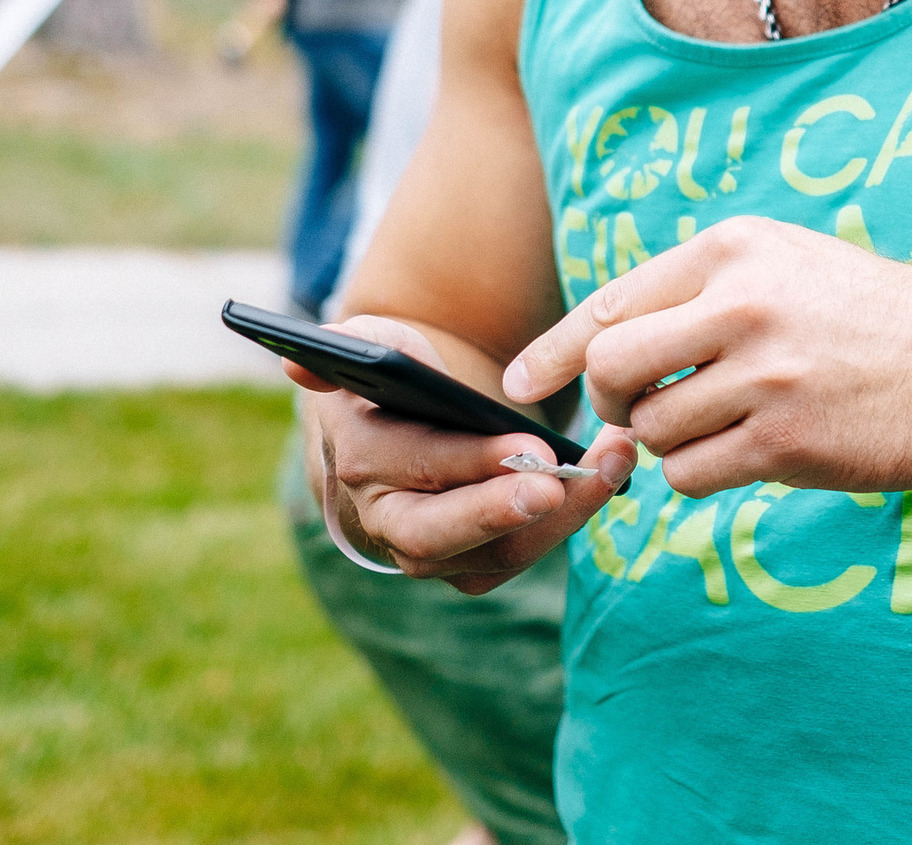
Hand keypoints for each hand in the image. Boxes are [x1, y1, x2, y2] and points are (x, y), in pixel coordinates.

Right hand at [289, 314, 634, 591]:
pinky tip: (610, 476)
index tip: (528, 446)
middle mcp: (384, 518)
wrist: (407, 422)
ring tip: (612, 465)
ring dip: (560, 516)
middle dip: (497, 514)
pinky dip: (569, 521)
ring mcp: (428, 551)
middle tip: (554, 487)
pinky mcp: (469, 566)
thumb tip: (298, 367)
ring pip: (492, 554)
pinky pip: (519, 557)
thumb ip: (342, 347)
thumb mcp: (370, 345)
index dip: (469, 462)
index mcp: (358, 458)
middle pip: (435, 536)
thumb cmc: (395, 375)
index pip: (410, 468)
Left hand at [504, 216, 911, 499]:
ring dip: (668, 442)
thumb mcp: (788, 267)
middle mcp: (743, 303)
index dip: (553, 350)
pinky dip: (698, 476)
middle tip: (632, 415)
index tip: (518, 384)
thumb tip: (599, 353)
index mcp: (736, 249)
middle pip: (610, 366)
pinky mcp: (786, 440)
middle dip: (607, 402)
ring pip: (649, 429)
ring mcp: (764, 373)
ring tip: (724, 427)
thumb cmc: (873, 319)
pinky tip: (745, 456)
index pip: (610, 301)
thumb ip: (698, 297)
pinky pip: (689, 474)